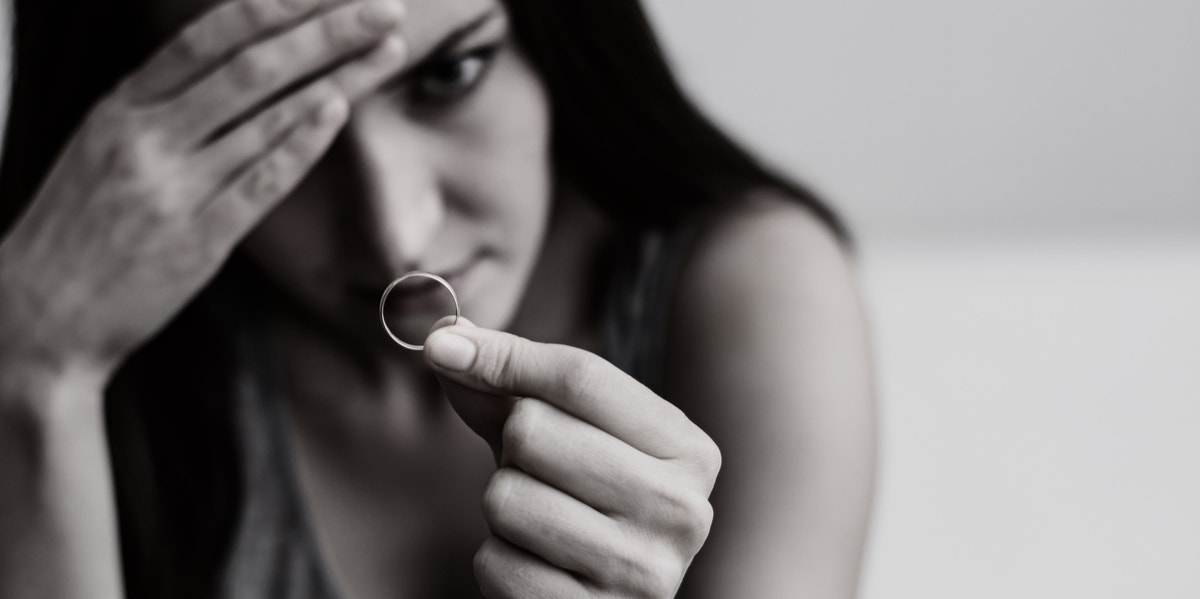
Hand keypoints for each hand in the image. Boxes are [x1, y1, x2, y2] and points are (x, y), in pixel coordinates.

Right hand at [0, 0, 408, 377]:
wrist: (35, 316)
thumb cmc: (75, 231)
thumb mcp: (100, 149)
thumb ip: (159, 109)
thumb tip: (224, 71)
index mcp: (121, 108)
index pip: (207, 39)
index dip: (273, 9)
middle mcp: (146, 137)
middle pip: (251, 67)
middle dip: (324, 33)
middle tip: (383, 10)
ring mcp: (173, 187)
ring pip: (267, 116)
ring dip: (336, 79)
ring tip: (386, 51)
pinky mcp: (198, 239)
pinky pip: (260, 181)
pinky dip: (301, 143)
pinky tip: (338, 111)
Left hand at [425, 320, 721, 597]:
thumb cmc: (581, 501)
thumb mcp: (562, 432)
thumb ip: (509, 382)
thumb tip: (444, 340)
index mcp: (688, 450)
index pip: (581, 377)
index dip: (504, 358)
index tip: (445, 348)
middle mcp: (682, 510)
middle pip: (534, 432)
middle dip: (511, 451)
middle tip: (541, 477)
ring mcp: (643, 572)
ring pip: (506, 499)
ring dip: (502, 509)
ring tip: (540, 523)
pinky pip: (496, 563)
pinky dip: (498, 561)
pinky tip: (537, 566)